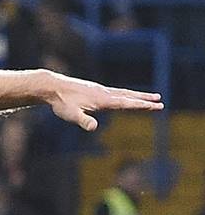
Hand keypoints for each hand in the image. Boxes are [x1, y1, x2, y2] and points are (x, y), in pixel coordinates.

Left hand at [45, 70, 162, 131]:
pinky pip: (115, 92)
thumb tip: (93, 128)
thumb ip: (83, 121)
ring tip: (151, 97)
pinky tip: (126, 96)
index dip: (141, 105)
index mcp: (102, 100)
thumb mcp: (71, 115)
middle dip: (145, 100)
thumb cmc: (61, 103)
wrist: (53, 87)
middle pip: (129, 96)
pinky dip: (126, 94)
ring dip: (138, 95)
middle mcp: (104, 93)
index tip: (156, 106)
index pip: (126, 103)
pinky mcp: (95, 90)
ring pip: (123, 93)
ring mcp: (100, 90)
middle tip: (161, 102)